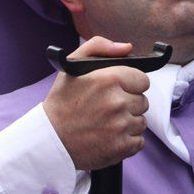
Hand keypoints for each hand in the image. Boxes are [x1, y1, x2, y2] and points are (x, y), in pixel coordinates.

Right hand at [42, 36, 149, 170]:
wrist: (50, 139)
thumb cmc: (62, 101)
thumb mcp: (73, 65)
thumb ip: (99, 46)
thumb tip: (127, 47)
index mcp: (109, 79)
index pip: (142, 80)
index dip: (131, 85)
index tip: (118, 90)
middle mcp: (117, 102)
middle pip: (143, 102)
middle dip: (128, 104)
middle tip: (109, 108)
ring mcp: (120, 126)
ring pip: (141, 122)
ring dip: (128, 123)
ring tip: (107, 123)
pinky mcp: (121, 146)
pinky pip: (139, 141)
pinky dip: (127, 141)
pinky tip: (110, 136)